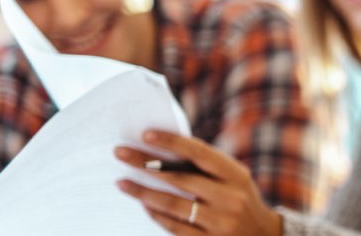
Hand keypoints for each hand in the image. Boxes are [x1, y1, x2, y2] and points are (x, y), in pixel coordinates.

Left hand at [114, 130, 281, 235]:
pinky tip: (144, 205)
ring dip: (143, 193)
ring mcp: (220, 222)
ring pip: (173, 205)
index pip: (200, 153)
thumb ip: (207, 167)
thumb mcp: (234, 179)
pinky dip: (156, 214)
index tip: (145, 135)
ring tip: (122, 182)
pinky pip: (175, 227)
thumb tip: (164, 151)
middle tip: (121, 153)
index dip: (172, 143)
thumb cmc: (239, 199)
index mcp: (237, 175)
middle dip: (146, 164)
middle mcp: (230, 198)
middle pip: (180, 178)